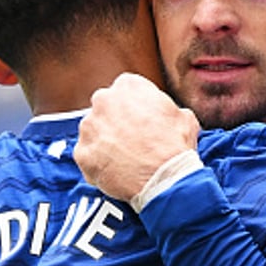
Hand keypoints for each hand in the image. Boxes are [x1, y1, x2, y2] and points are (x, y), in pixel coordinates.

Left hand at [75, 73, 199, 200]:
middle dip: (116, 121)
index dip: (135, 107)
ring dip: (105, 142)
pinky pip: (88, 156)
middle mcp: (102, 100)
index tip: (141, 121)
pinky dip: (98, 163)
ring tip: (124, 159)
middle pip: (106, 108)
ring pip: (94, 132)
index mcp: (128, 85)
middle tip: (132, 140)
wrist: (164, 180)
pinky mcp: (81, 152)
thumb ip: (167, 109)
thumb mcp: (184, 117)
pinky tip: (115, 172)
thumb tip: (168, 114)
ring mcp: (89, 127)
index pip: (126, 90)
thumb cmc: (176, 146)